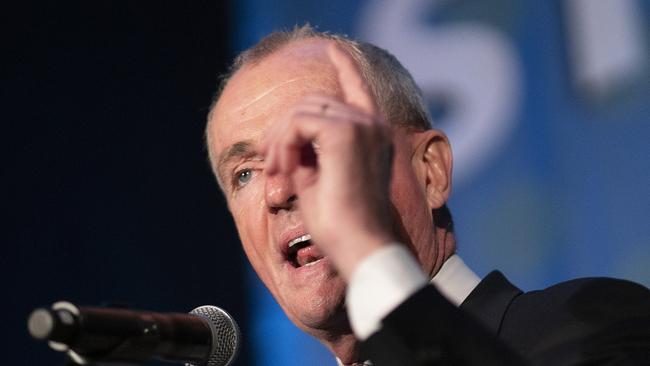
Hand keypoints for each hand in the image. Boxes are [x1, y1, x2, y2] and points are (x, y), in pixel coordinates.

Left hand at [262, 44, 395, 279]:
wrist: (359, 246)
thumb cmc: (341, 223)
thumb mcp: (318, 178)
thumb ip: (307, 151)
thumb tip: (283, 136)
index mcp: (373, 135)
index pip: (358, 88)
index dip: (345, 66)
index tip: (335, 48)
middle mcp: (372, 124)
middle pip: (312, 102)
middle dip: (283, 131)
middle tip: (274, 168)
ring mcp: (361, 125)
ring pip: (301, 110)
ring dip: (280, 140)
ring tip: (278, 174)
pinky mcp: (345, 132)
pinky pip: (298, 122)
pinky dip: (283, 144)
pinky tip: (284, 170)